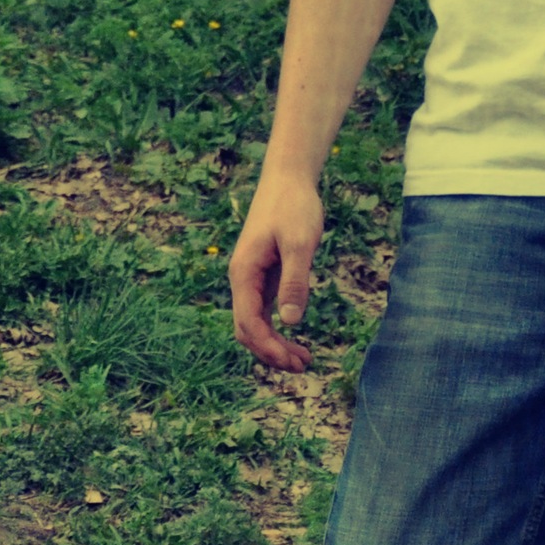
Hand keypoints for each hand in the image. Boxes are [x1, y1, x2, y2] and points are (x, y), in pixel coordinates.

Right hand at [228, 173, 323, 372]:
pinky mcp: (264, 274)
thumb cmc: (293, 205)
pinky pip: (263, 310)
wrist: (288, 178)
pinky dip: (277, 327)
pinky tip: (294, 335)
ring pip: (255, 322)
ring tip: (303, 359)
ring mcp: (251, 278)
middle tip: (303, 366)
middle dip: (271, 352)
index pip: (248, 323)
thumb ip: (295, 280)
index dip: (267, 346)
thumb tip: (290, 321)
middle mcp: (242, 279)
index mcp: (243, 273)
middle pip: (247, 330)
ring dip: (274, 344)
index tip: (291, 360)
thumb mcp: (300, 242)